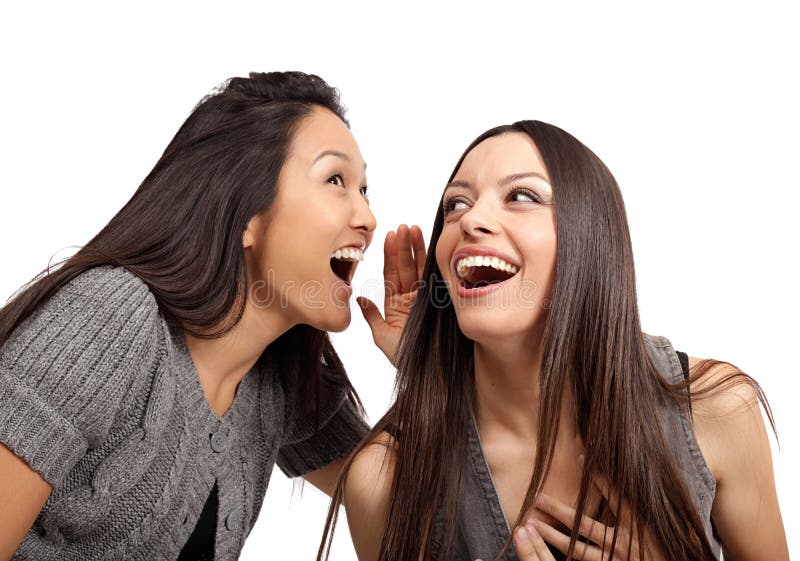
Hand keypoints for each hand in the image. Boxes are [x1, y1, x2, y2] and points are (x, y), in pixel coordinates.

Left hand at [358, 224, 425, 367]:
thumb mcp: (382, 337)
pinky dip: (431, 262)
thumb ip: (372, 316)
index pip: (391, 274)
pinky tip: (429, 245)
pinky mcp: (438, 302)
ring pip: (419, 269)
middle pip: (406, 266)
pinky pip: (433, 278)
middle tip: (402, 226)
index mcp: (396, 305)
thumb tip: (360, 299)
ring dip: (416, 248)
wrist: (427, 373)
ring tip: (413, 229)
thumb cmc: (405, 359)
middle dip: (403, 246)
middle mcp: (411, 299)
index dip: (390, 255)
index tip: (388, 236)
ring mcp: (425, 299)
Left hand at [522, 459, 665, 560]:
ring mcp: (616, 560)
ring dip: (553, 536)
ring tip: (532, 524)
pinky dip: (566, 557)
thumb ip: (648, 506)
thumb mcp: (666, 527)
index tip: (581, 456)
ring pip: (578, 548)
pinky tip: (546, 553)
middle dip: (559, 510)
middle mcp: (624, 542)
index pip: (614, 495)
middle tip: (538, 497)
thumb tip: (648, 473)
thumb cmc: (672, 553)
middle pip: (585, 523)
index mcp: (638, 524)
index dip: (598, 476)